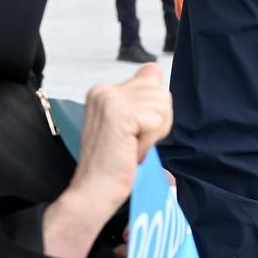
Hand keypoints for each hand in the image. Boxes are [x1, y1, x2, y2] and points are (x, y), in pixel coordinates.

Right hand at [42, 67, 172, 257]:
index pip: (152, 85)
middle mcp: (104, 90)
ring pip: (163, 105)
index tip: (129, 135)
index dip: (151, 116)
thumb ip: (141, 95)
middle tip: (132, 144)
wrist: (94, 190)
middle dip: (156, 123)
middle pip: (160, 94)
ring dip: (154, 133)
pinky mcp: (119, 113)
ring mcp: (110, 100)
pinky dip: (151, 139)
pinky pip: (158, 118)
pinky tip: (132, 150)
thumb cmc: (112, 165)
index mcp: (103, 91)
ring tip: (131, 147)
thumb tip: (153, 67)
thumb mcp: (129, 124)